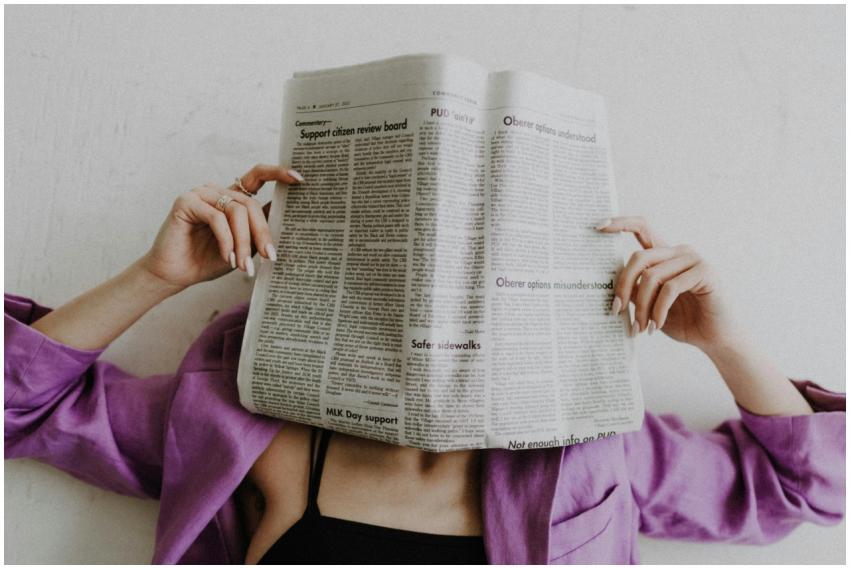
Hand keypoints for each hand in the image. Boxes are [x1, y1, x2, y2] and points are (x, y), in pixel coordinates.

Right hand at [138, 163, 303, 289]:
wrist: (177, 274)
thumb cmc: (208, 260)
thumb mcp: (244, 246)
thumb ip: (259, 229)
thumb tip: (285, 217)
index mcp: (232, 198)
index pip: (257, 177)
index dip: (278, 173)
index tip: (299, 179)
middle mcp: (217, 192)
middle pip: (251, 204)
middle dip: (262, 233)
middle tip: (269, 256)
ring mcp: (201, 194)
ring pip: (236, 212)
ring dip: (243, 242)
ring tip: (243, 265)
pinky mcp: (186, 202)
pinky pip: (217, 217)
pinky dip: (226, 240)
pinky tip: (227, 257)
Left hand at [597, 216, 740, 351]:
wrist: (715, 338)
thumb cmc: (683, 321)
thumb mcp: (650, 305)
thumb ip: (634, 291)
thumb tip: (607, 286)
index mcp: (664, 255)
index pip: (641, 228)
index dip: (620, 223)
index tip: (598, 225)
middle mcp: (678, 252)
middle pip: (638, 258)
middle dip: (622, 286)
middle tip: (616, 311)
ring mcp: (693, 260)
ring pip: (652, 276)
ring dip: (641, 306)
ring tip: (639, 328)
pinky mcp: (704, 272)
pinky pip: (670, 288)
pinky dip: (658, 310)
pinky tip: (656, 326)